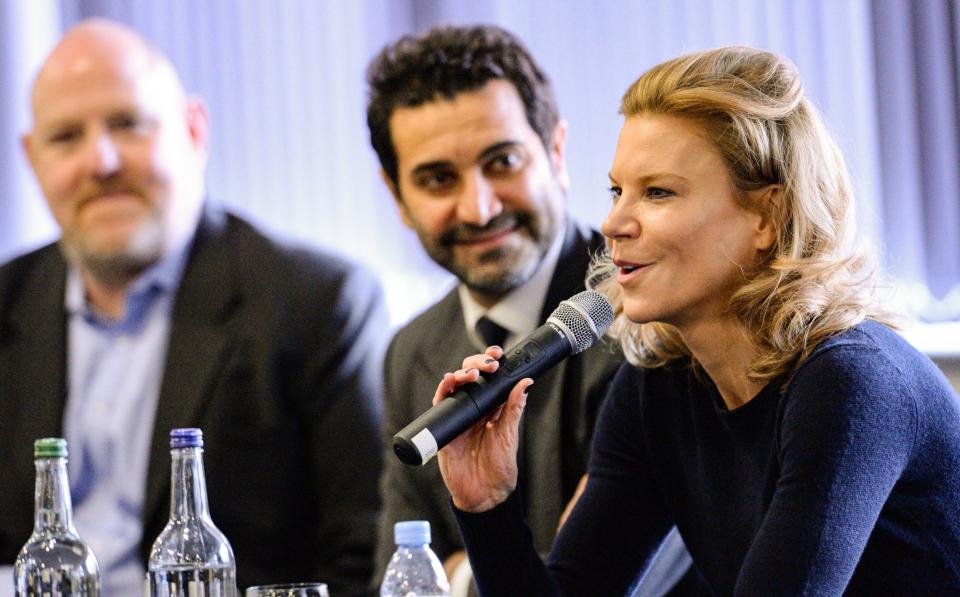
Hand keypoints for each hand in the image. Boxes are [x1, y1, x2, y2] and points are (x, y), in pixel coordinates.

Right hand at [435, 346, 532, 512]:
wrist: (485, 494)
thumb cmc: (499, 466)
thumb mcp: (509, 434)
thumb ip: (514, 408)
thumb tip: (526, 382)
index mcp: (491, 408)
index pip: (489, 379)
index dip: (491, 363)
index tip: (497, 354)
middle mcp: (473, 409)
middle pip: (470, 378)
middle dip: (476, 365)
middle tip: (488, 365)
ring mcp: (458, 417)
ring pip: (454, 387)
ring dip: (460, 375)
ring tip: (469, 375)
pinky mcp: (444, 429)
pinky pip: (440, 406)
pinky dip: (443, 392)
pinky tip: (449, 382)